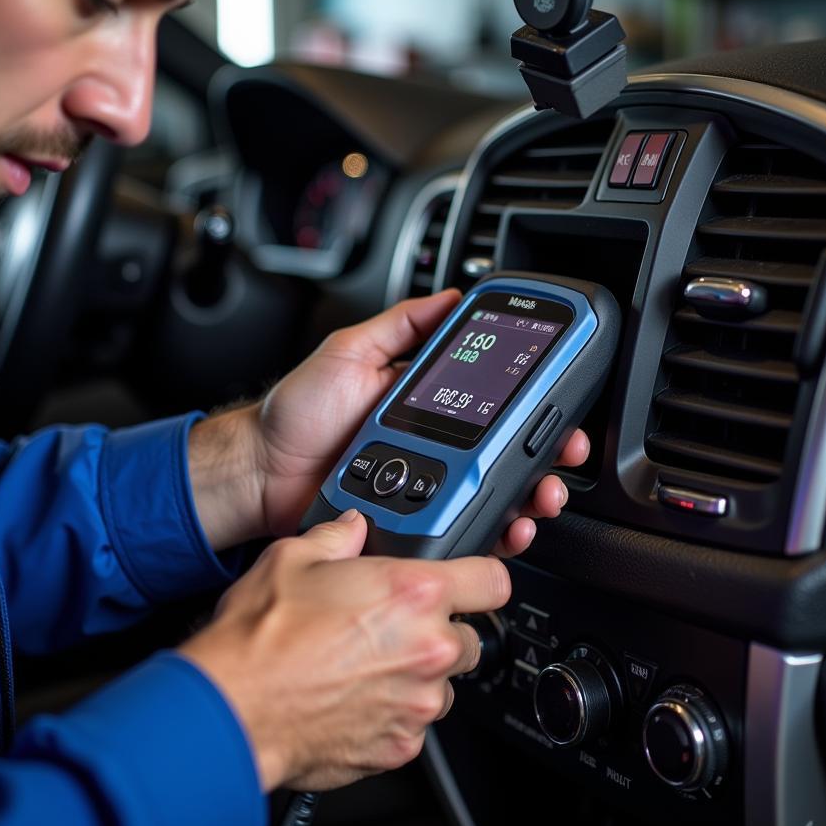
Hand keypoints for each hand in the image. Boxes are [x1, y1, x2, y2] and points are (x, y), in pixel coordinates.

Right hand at [180, 511, 510, 790]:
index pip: (493, 580)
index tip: (472, 582)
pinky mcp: (399, 746)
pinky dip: (392, 712)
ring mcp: (417, 702)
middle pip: (469, 637)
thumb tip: (351, 528)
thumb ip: (337, 537)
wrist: (232, 708)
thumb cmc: (262, 636)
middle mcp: (428, 648)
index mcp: (414, 593)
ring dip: (416, 675)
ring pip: (441, 684)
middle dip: (438, 630)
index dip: (482, 578)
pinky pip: (412, 723)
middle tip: (392, 626)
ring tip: (364, 664)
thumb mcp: (294, 557)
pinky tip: (352, 697)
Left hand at [249, 290, 588, 546]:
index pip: (491, 392)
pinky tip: (510, 524)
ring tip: (543, 491)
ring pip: (496, 490)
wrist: (261, 472)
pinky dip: (496, 528)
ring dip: (531, 491)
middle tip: (564, 449)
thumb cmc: (297, 413)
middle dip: (547, 449)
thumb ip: (400, 325)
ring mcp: (428, 481)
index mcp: (424, 398)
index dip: (529, 395)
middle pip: (506, 446)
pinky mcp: (417, 517)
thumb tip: (449, 297)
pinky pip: (465, 524)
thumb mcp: (348, 350)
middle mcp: (435, 439)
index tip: (557, 393)